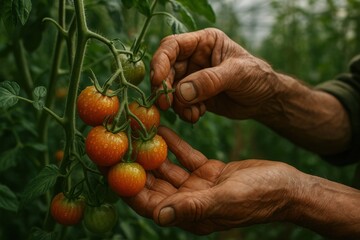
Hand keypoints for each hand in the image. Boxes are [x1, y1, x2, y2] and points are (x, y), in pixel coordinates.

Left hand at [125, 126, 299, 234]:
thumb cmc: (260, 196)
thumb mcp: (227, 199)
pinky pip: (183, 157)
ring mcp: (197, 186)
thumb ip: (194, 208)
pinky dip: (172, 143)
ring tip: (134, 131)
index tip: (106, 165)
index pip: (148, 202)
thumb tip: (160, 216)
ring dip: (150, 150)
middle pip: (151, 182)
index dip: (125, 185)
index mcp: (189, 214)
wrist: (286, 187)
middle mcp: (188, 201)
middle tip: (114, 142)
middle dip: (132, 163)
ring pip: (166, 167)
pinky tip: (161, 128)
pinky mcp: (207, 172)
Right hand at [150, 28, 277, 122]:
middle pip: (166, 69)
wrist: (265, 100)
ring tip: (193, 114)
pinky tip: (198, 115)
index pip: (172, 46)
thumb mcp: (237, 74)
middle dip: (164, 88)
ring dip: (176, 104)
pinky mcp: (194, 95)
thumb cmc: (257, 77)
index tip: (157, 81)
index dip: (160, 61)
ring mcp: (192, 78)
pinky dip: (184, 112)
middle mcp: (194, 58)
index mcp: (203, 43)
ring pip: (171, 89)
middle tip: (166, 105)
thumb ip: (210, 81)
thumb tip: (180, 92)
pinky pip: (179, 104)